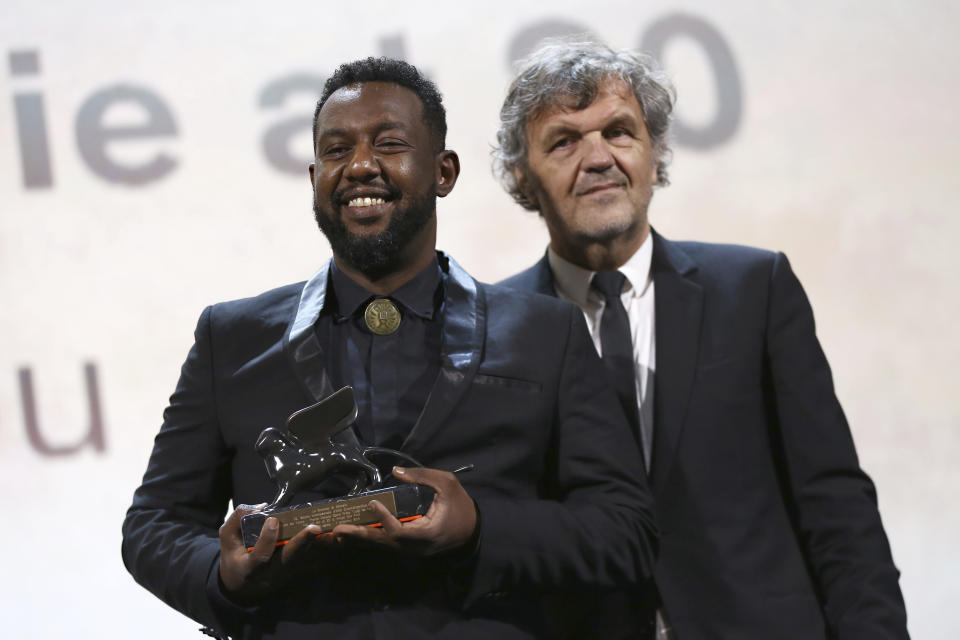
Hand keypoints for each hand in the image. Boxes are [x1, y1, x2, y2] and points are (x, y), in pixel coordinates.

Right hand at [218, 504, 335, 600]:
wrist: (243, 586)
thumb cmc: (235, 557)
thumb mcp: (227, 540)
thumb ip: (237, 521)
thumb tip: (260, 506)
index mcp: (250, 568)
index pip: (260, 556)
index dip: (266, 539)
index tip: (273, 520)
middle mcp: (271, 573)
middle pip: (289, 559)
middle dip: (302, 543)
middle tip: (315, 528)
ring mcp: (287, 573)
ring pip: (306, 560)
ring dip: (320, 546)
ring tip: (331, 530)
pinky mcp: (298, 569)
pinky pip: (314, 559)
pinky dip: (325, 548)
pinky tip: (336, 536)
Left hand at [332, 466, 477, 555]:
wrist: (473, 529)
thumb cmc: (461, 504)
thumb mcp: (447, 483)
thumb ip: (422, 476)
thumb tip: (395, 471)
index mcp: (428, 533)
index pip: (400, 532)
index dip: (384, 519)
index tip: (373, 503)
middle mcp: (417, 547)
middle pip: (384, 544)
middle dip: (360, 536)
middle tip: (338, 529)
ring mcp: (413, 550)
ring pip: (383, 546)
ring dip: (360, 539)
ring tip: (337, 533)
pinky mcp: (409, 548)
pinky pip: (387, 543)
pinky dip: (370, 538)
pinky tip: (353, 534)